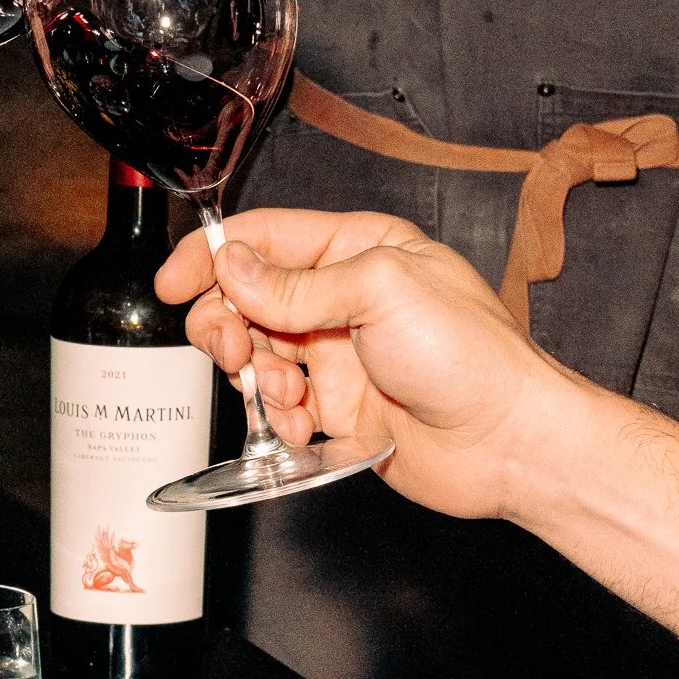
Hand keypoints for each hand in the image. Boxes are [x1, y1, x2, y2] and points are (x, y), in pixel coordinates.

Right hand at [156, 204, 555, 514]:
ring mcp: (337, 355)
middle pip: (246, 298)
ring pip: (256, 355)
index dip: (212, 256)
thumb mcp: (381, 291)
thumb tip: (232, 267)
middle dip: (227, 324)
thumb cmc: (470, 355)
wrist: (505, 442)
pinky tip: (301, 426)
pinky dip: (276, 420)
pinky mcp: (336, 409)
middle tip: (234, 350)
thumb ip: (297, 283)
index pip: (265, 237)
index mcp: (359, 248)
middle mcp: (343, 298)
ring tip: (283, 395)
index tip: (172, 282)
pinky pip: (277, 409)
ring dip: (255, 378)